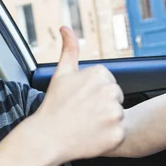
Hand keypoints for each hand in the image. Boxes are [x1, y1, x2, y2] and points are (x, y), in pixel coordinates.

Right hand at [32, 26, 125, 163]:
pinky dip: (108, 137)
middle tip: (83, 115)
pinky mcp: (118, 133)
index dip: (94, 94)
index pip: (107, 84)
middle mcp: (110, 91)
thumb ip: (69, 49)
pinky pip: (119, 133)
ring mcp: (115, 113)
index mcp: (100, 74)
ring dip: (106, 122)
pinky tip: (92, 137)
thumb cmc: (53, 106)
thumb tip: (66, 28)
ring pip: (118, 116)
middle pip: (115, 98)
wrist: (46, 138)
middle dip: (102, 106)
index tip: (81, 102)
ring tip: (86, 126)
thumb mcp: (62, 73)